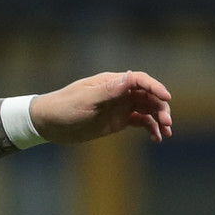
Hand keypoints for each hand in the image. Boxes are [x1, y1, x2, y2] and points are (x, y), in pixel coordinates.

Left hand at [30, 70, 171, 143]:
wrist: (47, 123)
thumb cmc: (63, 108)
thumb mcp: (85, 100)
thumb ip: (108, 90)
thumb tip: (130, 77)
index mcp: (110, 82)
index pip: (139, 80)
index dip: (155, 87)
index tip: (166, 98)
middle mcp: (118, 92)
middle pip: (148, 95)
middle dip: (161, 107)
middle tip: (167, 123)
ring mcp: (119, 106)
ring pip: (147, 109)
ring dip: (159, 118)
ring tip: (165, 133)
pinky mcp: (117, 121)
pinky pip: (140, 122)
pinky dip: (150, 128)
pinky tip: (156, 138)